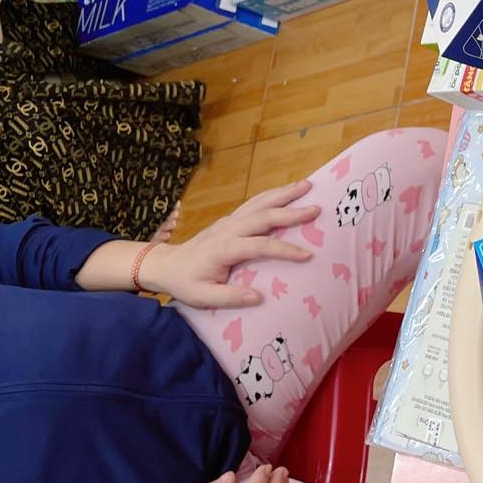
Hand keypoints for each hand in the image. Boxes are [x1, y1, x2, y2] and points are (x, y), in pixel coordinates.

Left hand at [140, 180, 318, 308]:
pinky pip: (254, 203)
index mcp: (223, 248)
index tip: (307, 255)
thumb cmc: (185, 282)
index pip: (259, 246)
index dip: (284, 250)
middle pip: (263, 215)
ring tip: (307, 185)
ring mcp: (229, 221)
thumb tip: (258, 298)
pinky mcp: (230, 219)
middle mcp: (228, 229)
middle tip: (316, 208)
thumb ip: (229, 297)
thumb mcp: (202, 296)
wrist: (166, 264)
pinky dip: (273, 194)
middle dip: (291, 211)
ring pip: (259, 202)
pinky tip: (288, 191)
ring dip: (284, 193)